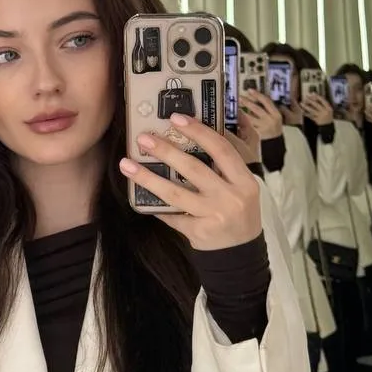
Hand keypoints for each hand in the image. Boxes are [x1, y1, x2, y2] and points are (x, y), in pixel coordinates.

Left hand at [119, 114, 261, 249]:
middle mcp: (230, 197)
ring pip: (175, 193)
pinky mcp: (198, 232)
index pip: (221, 149)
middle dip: (166, 151)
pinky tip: (139, 197)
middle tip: (144, 138)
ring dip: (148, 177)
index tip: (176, 118)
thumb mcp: (242, 188)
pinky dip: (155, 206)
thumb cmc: (238, 213)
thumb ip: (224, 167)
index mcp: (244, 181)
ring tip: (127, 164)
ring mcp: (213, 215)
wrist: (239, 253)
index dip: (198, 131)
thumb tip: (191, 138)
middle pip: (194, 168)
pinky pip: (172, 215)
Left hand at [239, 89, 283, 139]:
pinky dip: (243, 121)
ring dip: (242, 112)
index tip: (250, 90)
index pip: (266, 101)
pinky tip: (238, 117)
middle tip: (240, 97)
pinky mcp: (257, 133)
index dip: (258, 95)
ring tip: (237, 107)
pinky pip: (249, 125)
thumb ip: (267, 108)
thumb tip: (254, 97)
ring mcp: (263, 127)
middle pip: (257, 109)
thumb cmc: (274, 125)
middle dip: (247, 102)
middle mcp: (270, 120)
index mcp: (276, 114)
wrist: (274, 141)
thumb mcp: (275, 116)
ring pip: (251, 118)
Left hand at [302, 95, 333, 126]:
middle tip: (306, 97)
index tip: (312, 93)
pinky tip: (302, 111)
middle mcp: (324, 111)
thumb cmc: (328, 116)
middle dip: (310, 100)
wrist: (328, 126)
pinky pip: (310, 116)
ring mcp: (320, 116)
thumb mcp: (328, 109)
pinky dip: (306, 113)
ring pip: (312, 110)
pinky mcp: (316, 120)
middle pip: (316, 105)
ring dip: (306, 107)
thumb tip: (315, 97)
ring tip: (301, 103)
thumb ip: (324, 104)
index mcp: (328, 108)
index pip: (323, 100)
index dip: (317, 96)